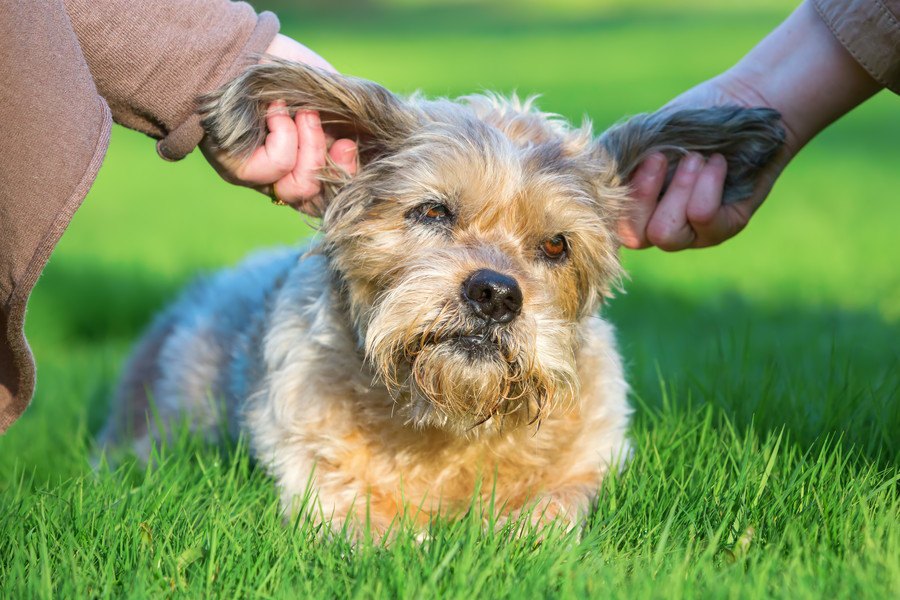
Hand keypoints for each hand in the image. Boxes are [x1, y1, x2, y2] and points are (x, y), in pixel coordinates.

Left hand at [201, 34, 357, 214]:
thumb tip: (370, 148)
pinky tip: (276, 111)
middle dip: (333, 164)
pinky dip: (285, 134)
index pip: (330, 194)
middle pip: (318, 198)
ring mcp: (259, 180)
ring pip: (301, 186)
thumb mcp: (327, 101)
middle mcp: (281, 180)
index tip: (348, 144)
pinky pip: (279, 165)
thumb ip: (348, 127)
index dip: (345, 175)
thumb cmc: (284, 73)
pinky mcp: (239, 171)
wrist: (240, 52)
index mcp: (305, 166)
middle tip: (332, 132)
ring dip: (309, 144)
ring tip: (303, 113)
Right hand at [619, 74, 792, 250]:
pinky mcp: (724, 228)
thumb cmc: (691, 118)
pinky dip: (707, 185)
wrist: (745, 104)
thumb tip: (588, 175)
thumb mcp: (645, 136)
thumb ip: (616, 159)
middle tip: (664, 157)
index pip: (611, 225)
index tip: (643, 159)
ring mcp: (691, 233)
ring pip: (666, 234)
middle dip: (646, 193)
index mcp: (634, 205)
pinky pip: (702, 218)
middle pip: (634, 237)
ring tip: (696, 158)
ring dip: (679, 189)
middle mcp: (659, 225)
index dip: (622, 199)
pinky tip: (717, 163)